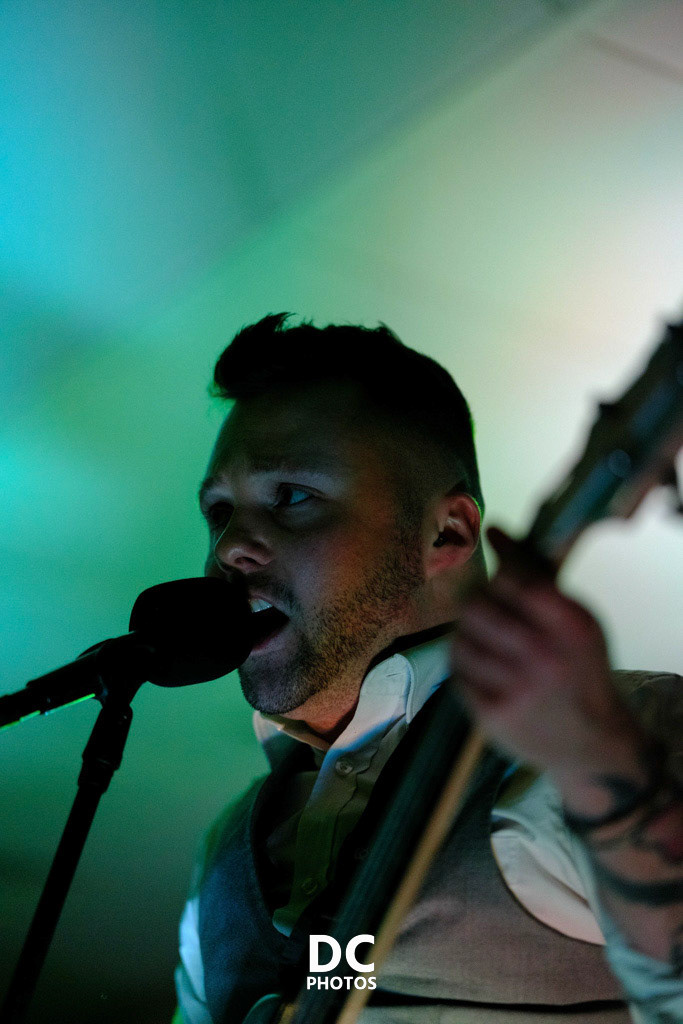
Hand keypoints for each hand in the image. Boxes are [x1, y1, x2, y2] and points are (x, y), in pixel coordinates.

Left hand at [452, 527, 645, 799]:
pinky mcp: (490, 714)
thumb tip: (494, 530)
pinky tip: (481, 662)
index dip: (498, 568)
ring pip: (460, 638)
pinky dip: (464, 660)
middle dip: (475, 599)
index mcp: (570, 628)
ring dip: (467, 631)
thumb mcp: (578, 622)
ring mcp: (513, 690)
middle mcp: (542, 658)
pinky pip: (456, 670)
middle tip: (484, 603)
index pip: (515, 579)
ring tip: (484, 636)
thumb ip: (538, 576)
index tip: (495, 568)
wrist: (591, 743)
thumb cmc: (581, 670)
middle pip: (477, 606)